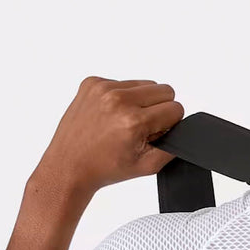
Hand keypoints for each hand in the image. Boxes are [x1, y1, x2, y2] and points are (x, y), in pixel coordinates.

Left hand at [32, 77, 183, 198]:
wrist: (68, 166)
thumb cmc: (103, 167)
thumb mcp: (147, 166)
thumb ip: (172, 146)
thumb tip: (181, 128)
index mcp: (134, 120)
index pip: (176, 108)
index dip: (169, 123)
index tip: (155, 133)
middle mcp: (118, 100)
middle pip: (164, 90)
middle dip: (158, 109)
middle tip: (141, 127)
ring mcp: (103, 89)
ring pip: (144, 84)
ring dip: (140, 101)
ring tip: (124, 120)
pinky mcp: (91, 83)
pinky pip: (122, 82)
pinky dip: (121, 97)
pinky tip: (110, 114)